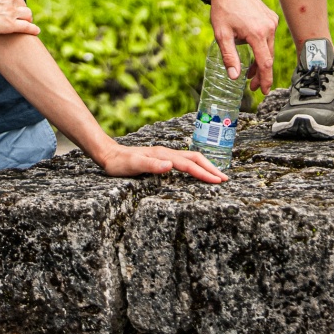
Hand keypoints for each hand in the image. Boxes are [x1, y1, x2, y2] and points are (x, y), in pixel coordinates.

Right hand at [0, 0, 39, 34]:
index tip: (6, 3)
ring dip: (27, 17)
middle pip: (20, 2)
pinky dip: (32, 29)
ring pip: (27, 13)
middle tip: (16, 14)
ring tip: (27, 22)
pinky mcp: (10, 25)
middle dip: (19, 8)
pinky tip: (35, 31)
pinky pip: (26, 26)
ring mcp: (11, 11)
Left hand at [97, 140, 224, 183]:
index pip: (189, 164)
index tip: (218, 180)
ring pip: (190, 158)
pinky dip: (196, 165)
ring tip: (217, 175)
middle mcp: (166, 153)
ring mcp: (164, 155)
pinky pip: (184, 161)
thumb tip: (170, 165)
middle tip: (225, 179)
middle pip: (194, 158)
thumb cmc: (119, 163)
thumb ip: (151, 165)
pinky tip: (197, 171)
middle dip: (210, 168)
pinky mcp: (161, 159)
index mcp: (163, 155)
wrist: (108, 155)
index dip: (204, 173)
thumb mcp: (133, 165)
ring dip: (205, 166)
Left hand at [209, 0, 279, 92]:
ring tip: (250, 71)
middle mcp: (268, 27)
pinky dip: (263, 47)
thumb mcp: (222, 35)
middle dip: (261, 73)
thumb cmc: (222, 9)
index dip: (265, 80)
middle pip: (268, 57)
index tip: (264, 91)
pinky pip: (269, 37)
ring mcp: (272, 21)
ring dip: (261, 60)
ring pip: (269, 48)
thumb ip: (229, 57)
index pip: (265, 63)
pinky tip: (253, 50)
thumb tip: (234, 77)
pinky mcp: (271, 16)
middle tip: (252, 85)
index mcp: (257, 33)